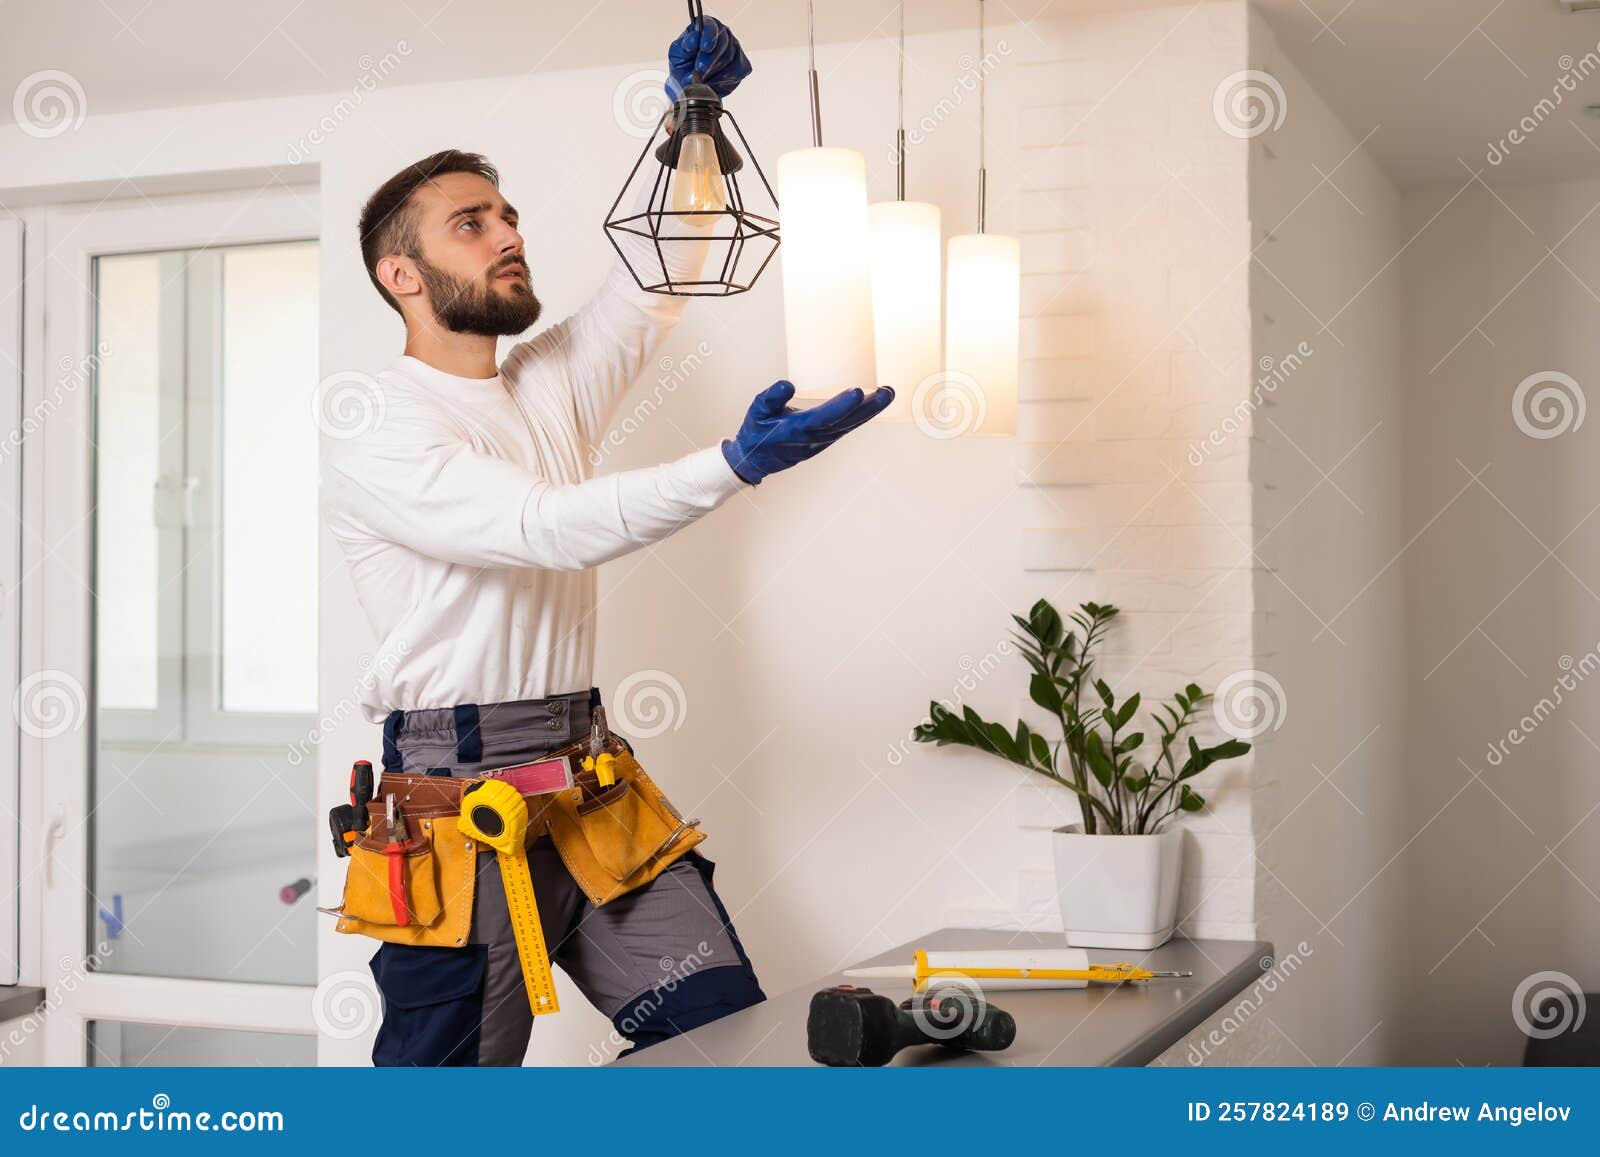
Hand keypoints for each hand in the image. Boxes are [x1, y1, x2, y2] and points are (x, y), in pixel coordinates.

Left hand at [667, 16, 751, 99]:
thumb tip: (693, 38)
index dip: (708, 36)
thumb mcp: (677, 54)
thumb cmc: (684, 65)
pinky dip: (723, 80)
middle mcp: (722, 34)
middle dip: (711, 59)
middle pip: (723, 43)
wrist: (690, 83)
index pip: (710, 26)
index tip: (704, 47)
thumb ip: (684, 45)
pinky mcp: (740, 65)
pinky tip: (713, 83)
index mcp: (706, 26)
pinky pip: (736, 72)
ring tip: (702, 80)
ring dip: (715, 72)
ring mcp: (734, 49)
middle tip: (700, 69)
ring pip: (730, 59)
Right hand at [721, 381, 894, 485]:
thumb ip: (771, 397)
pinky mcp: (827, 439)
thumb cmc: (757, 432)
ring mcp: (823, 441)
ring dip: (871, 410)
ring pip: (851, 425)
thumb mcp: (756, 411)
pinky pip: (849, 426)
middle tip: (886, 392)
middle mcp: (813, 438)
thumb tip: (788, 384)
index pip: (821, 418)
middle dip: (868, 408)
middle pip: (845, 422)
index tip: (857, 391)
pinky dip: (864, 414)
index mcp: (795, 430)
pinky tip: (877, 401)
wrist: (757, 460)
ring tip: (888, 392)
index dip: (840, 406)